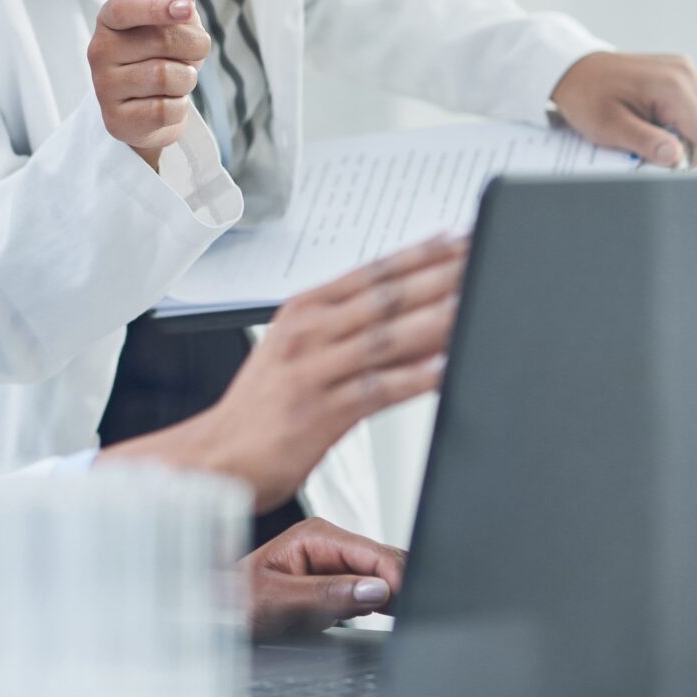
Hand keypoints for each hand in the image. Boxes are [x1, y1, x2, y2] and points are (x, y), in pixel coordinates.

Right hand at [88, 0, 211, 168]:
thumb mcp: (169, 28)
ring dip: (187, 79)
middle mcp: (99, 51)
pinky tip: (168, 104)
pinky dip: (179, 107)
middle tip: (196, 52)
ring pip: (166, 77)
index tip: (186, 9)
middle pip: (162, 41)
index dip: (157, 6)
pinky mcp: (116, 120)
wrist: (144, 113)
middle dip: (195, 46)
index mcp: (109, 21)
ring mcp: (104, 87)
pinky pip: (166, 109)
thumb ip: (176, 6)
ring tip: (179, 81)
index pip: (125, 7)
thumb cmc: (159, 60)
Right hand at [105, 235, 464, 509]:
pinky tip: (447, 369)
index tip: (461, 239)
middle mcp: (308, 333)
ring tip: (477, 303)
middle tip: (483, 260)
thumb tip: (403, 312)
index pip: (372, 272)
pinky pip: (378, 390)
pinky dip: (416, 378)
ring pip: (387, 338)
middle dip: (440, 277)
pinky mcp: (321, 412)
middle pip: (386, 297)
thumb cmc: (259, 408)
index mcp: (304, 311)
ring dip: (437, 319)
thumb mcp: (293, 351)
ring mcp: (314, 371)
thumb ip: (342, 328)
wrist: (213, 456)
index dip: (420, 254)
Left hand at [245, 517, 405, 637]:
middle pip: (385, 562)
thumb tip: (374, 589)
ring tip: (387, 620)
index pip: (375, 553)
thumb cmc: (236, 601)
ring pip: (384, 577)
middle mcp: (329, 543)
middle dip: (398, 589)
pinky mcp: (340, 581)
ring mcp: (336, 562)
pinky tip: (370, 617)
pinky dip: (379, 606)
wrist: (220, 613)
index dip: (396, 579)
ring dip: (390, 599)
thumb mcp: (278, 601)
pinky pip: (373, 590)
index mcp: (316, 536)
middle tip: (402, 619)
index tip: (405, 606)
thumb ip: (326, 593)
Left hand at [551, 52, 696, 169]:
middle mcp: (686, 73)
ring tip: (654, 129)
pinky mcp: (682, 71)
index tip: (660, 156)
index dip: (688, 156)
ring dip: (689, 131)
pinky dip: (687, 118)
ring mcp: (686, 69)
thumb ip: (646, 142)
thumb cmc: (587, 97)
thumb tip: (677, 158)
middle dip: (688, 144)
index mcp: (673, 86)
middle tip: (653, 143)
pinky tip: (660, 118)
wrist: (574, 69)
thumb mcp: (609, 127)